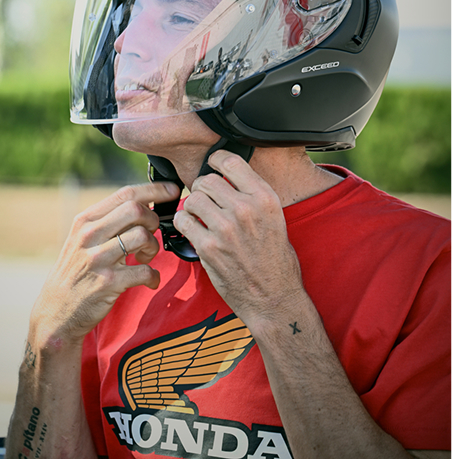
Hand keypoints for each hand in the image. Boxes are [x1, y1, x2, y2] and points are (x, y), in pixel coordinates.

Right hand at [27, 182, 178, 350]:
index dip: (154, 190)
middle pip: (136, 210)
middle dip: (154, 220)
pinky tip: (148, 280)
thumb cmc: (75, 272)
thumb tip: (143, 204)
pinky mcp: (108, 282)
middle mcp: (89, 235)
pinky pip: (145, 271)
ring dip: (153, 247)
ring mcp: (97, 259)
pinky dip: (153, 276)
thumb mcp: (81, 240)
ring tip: (145, 258)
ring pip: (142, 236)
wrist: (56, 310)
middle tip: (151, 234)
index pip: (125, 194)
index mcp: (85, 220)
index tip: (172, 190)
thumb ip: (107, 222)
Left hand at [174, 150, 304, 325]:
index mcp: (265, 198)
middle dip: (202, 189)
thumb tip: (228, 176)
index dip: (215, 161)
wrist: (274, 297)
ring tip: (201, 218)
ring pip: (192, 199)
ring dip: (192, 207)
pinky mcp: (208, 246)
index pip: (230, 161)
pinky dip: (184, 224)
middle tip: (206, 202)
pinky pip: (183, 221)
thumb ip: (252, 196)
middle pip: (205, 180)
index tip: (212, 166)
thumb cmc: (275, 260)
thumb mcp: (275, 219)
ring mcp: (225, 228)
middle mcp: (245, 209)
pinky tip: (194, 231)